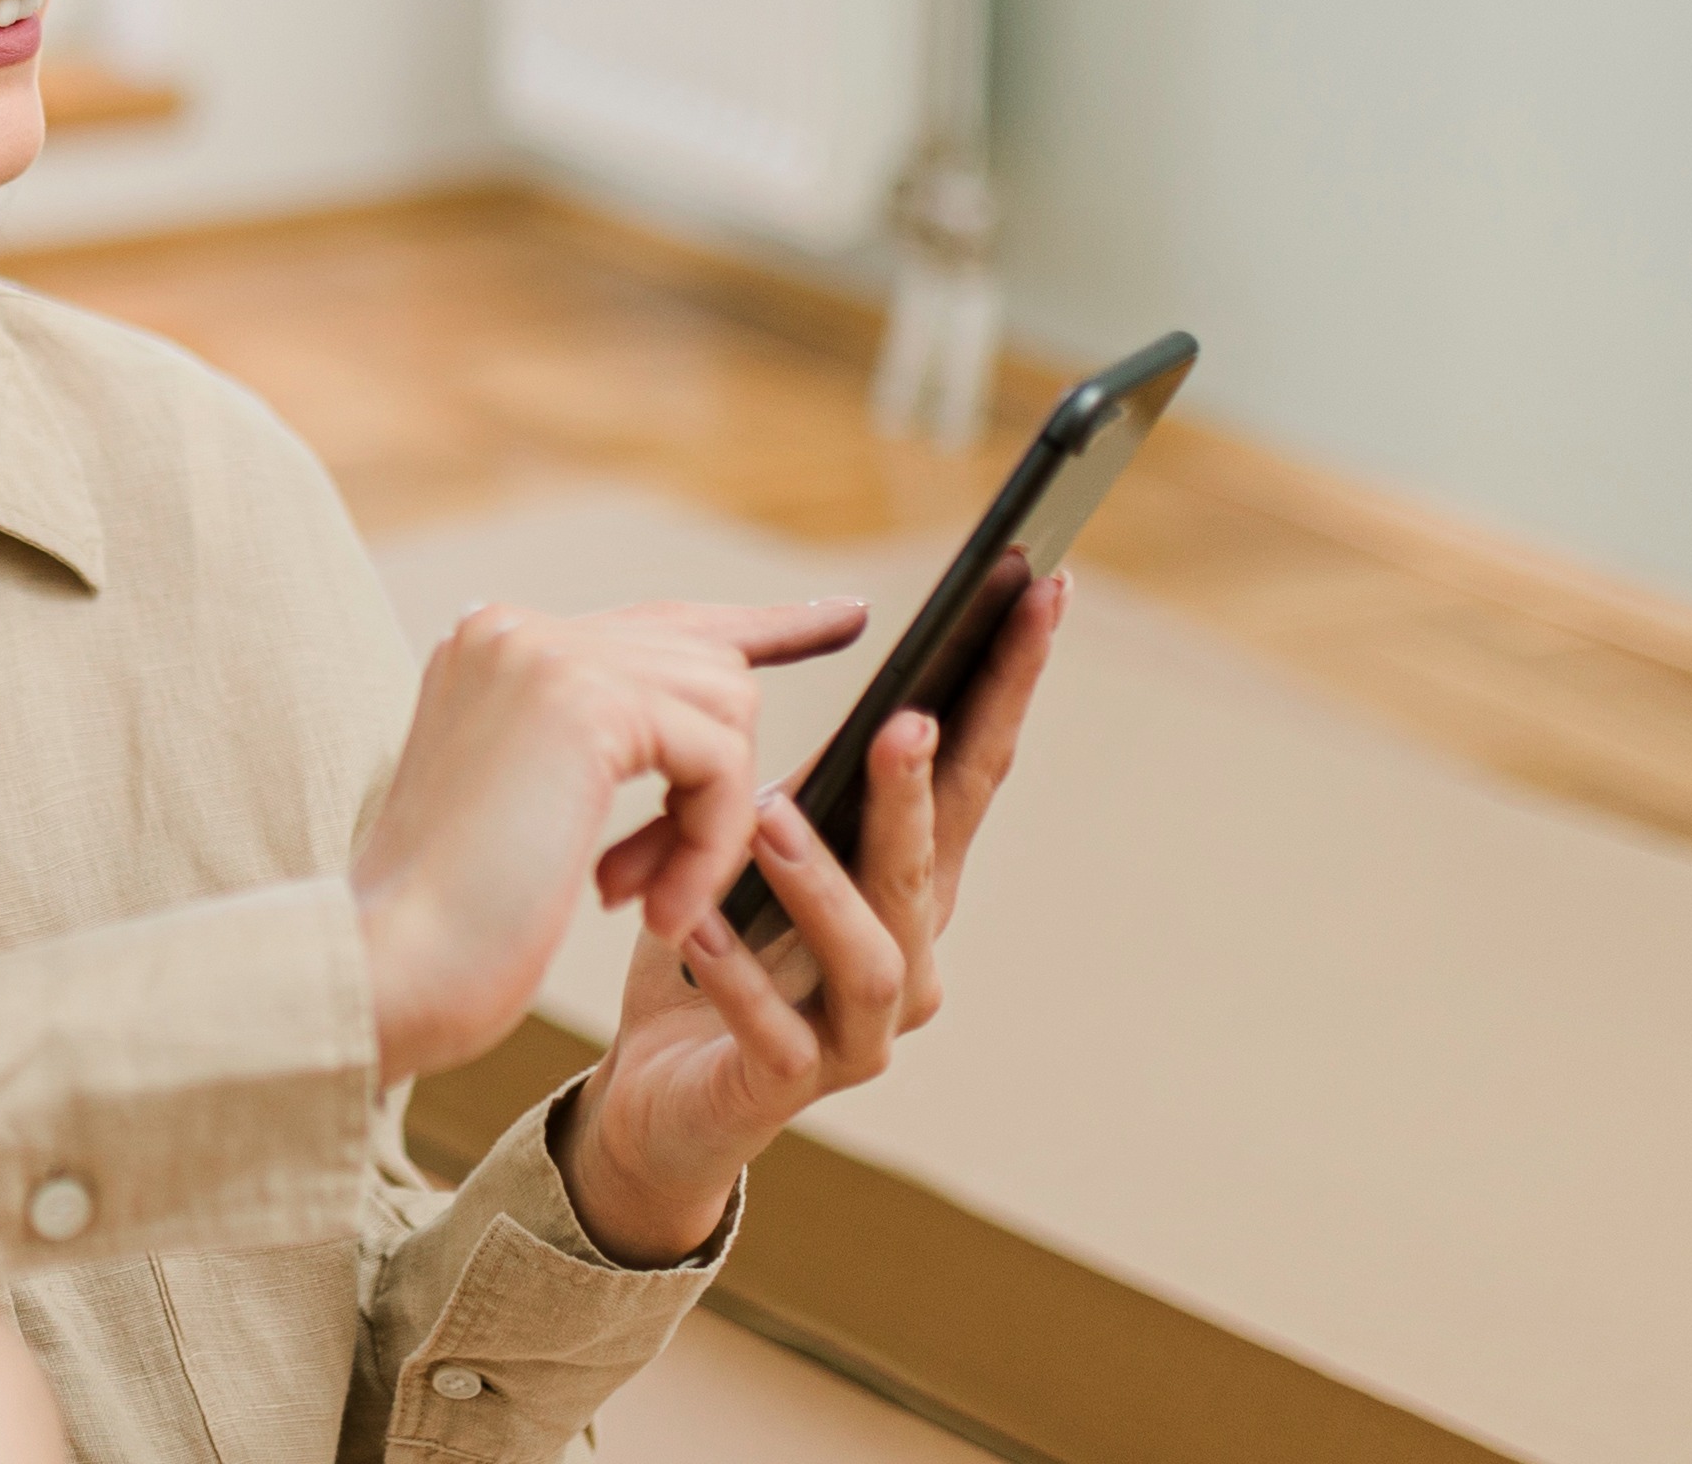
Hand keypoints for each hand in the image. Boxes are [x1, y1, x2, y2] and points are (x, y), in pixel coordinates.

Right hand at [347, 596, 867, 1081]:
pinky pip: (719, 759)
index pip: (658, 618)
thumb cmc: (455, 923)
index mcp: (494, 643)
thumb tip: (722, 700)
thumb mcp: (535, 807)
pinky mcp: (583, 701)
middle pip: (708, 664)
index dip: (761, 623)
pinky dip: (711, 842)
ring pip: (726, 705)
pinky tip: (659, 908)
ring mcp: (544, 652)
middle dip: (722, 779)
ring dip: (715, 821)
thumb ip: (610, 739)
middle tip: (669, 889)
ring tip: (655, 902)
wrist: (387, 970)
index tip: (846, 617)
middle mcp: (515, 627)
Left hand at [562, 572, 1063, 1264]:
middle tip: (903, 717)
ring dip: (822, 881)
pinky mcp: (789, 1087)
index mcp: (910, 887)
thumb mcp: (753, 852)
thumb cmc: (713, 956)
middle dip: (921, 790)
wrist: (653, 1098)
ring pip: (872, 954)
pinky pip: (775, 1029)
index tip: (1038, 592)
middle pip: (933, 864)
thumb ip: (803, 787)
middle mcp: (909, 959)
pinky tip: (694, 928)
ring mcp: (859, 1032)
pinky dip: (737, 975)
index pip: (972, 774)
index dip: (1008, 688)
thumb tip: (845, 666)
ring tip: (768, 816)